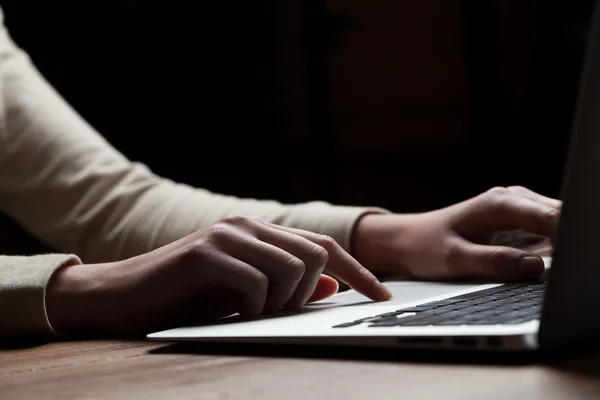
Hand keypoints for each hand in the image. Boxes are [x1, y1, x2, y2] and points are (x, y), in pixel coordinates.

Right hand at [47, 215, 391, 334]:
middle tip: (279, 313)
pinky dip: (253, 306)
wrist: (123, 296)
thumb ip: (287, 286)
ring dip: (280, 302)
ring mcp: (227, 234)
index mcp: (259, 232)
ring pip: (294, 268)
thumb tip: (331, 286)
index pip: (323, 244)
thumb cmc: (186, 298)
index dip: (358, 271)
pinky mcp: (206, 251)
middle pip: (317, 254)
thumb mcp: (246, 295)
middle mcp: (247, 225)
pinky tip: (231, 311)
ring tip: (250, 313)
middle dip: (309, 294)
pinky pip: (257, 282)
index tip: (381, 296)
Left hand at [353, 186, 560, 281]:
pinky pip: (547, 236)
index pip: (552, 217)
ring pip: (558, 226)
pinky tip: (545, 266)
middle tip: (569, 271)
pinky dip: (553, 250)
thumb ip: (494, 262)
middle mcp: (513, 200)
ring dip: (563, 247)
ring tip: (559, 269)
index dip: (570, 239)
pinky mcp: (519, 225)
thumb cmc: (426, 247)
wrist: (408, 240)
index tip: (574, 262)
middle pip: (561, 218)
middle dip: (570, 243)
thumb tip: (535, 267)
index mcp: (500, 203)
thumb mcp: (455, 259)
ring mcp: (518, 211)